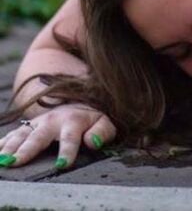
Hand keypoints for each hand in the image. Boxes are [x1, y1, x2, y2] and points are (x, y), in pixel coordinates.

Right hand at [0, 104, 116, 168]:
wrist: (78, 104)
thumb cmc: (91, 120)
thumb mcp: (104, 123)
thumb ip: (102, 132)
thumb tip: (92, 142)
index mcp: (74, 121)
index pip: (71, 138)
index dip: (67, 151)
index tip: (62, 165)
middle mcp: (52, 121)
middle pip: (39, 137)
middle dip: (27, 150)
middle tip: (16, 162)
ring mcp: (37, 123)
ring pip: (22, 135)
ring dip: (10, 148)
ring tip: (3, 161)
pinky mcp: (28, 126)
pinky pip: (13, 134)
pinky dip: (2, 143)